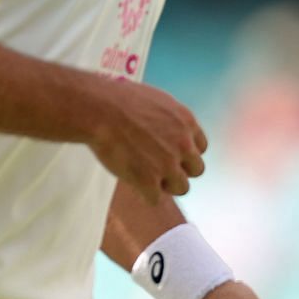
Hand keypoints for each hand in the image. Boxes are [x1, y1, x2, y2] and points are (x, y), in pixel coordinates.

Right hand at [85, 79, 206, 200]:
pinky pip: (155, 198)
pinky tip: (132, 184)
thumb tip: (165, 127)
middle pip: (195, 170)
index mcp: (186, 123)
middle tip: (156, 166)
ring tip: (144, 178)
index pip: (200, 148)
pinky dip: (143, 194)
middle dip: (178, 169)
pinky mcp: (149, 180)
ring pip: (181, 187)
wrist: (99, 110)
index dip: (183, 152)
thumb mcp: (155, 100)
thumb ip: (168, 118)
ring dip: (164, 185)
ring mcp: (167, 164)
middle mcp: (183, 145)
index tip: (168, 153)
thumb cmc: (117, 99)